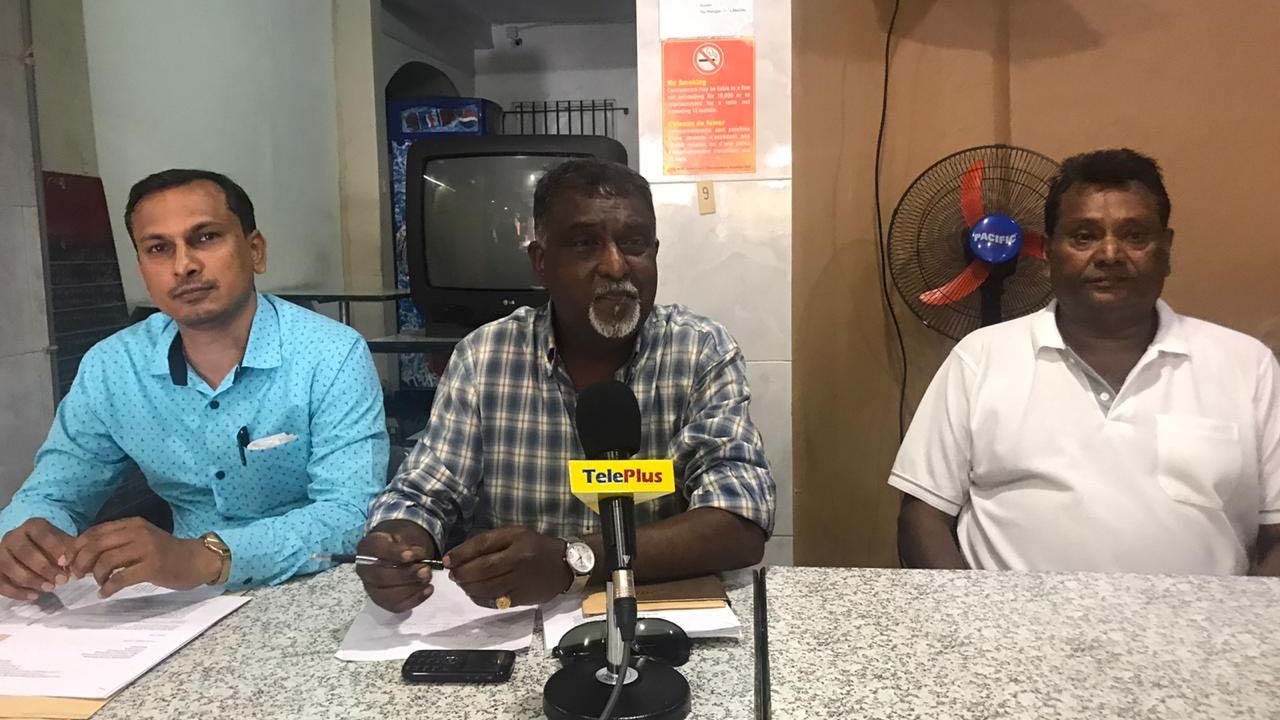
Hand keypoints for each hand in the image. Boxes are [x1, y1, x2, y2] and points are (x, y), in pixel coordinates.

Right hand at [0, 518, 73, 601]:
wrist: (33, 548)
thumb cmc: (53, 547)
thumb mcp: (64, 543)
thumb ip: (72, 552)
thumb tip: (80, 567)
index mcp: (33, 526)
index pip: (42, 535)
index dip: (54, 549)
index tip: (65, 563)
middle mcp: (13, 536)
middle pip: (24, 552)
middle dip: (44, 568)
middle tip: (61, 581)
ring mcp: (1, 552)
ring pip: (9, 566)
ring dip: (31, 580)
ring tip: (50, 588)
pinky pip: (0, 582)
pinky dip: (16, 592)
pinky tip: (34, 596)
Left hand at [67, 517, 219, 597]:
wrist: (196, 561)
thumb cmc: (166, 553)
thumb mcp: (141, 540)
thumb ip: (118, 542)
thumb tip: (84, 556)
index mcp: (132, 524)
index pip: (95, 531)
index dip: (77, 546)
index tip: (69, 561)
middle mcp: (138, 533)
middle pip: (97, 544)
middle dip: (81, 562)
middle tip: (78, 575)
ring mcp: (146, 549)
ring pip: (107, 560)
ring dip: (96, 575)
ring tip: (98, 583)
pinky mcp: (152, 567)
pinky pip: (121, 578)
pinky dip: (108, 587)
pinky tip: (105, 593)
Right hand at [357, 519, 436, 612]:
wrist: (400, 555)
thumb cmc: (401, 546)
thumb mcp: (404, 537)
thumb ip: (408, 546)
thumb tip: (415, 556)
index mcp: (368, 547)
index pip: (376, 550)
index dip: (393, 553)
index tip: (410, 555)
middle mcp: (365, 570)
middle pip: (381, 576)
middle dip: (406, 574)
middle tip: (425, 570)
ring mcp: (372, 588)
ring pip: (388, 594)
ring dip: (412, 587)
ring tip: (427, 577)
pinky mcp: (383, 602)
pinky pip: (397, 605)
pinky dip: (415, 599)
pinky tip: (428, 589)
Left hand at [446, 527, 569, 607]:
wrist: (563, 566)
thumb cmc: (536, 546)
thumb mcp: (516, 534)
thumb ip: (492, 540)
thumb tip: (462, 553)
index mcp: (516, 541)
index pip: (483, 546)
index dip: (461, 553)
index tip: (446, 560)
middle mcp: (518, 561)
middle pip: (482, 569)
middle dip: (461, 573)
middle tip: (452, 574)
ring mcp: (520, 581)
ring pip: (486, 587)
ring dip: (468, 587)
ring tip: (461, 584)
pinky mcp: (522, 598)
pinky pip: (495, 601)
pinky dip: (480, 599)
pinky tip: (474, 594)